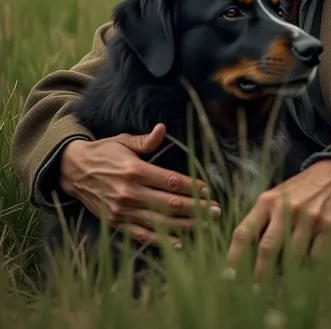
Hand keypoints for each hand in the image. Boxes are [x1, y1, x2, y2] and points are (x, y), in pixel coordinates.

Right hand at [59, 123, 220, 247]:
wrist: (73, 171)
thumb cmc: (104, 152)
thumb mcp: (123, 141)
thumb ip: (146, 140)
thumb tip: (162, 129)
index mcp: (134, 170)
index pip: (170, 181)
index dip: (191, 187)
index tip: (208, 190)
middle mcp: (130, 192)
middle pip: (170, 204)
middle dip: (197, 208)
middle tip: (217, 211)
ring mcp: (122, 211)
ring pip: (161, 222)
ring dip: (186, 225)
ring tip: (207, 226)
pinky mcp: (116, 223)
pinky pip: (142, 235)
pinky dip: (162, 240)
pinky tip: (180, 242)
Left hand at [226, 159, 330, 281]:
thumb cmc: (300, 189)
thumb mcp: (276, 196)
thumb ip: (262, 219)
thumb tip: (247, 252)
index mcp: (267, 201)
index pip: (245, 231)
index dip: (234, 256)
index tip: (229, 276)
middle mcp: (286, 208)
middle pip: (268, 247)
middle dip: (259, 274)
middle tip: (254, 293)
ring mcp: (309, 217)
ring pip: (292, 255)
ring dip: (286, 275)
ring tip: (280, 289)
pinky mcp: (329, 226)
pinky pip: (315, 256)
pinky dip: (308, 268)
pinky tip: (304, 274)